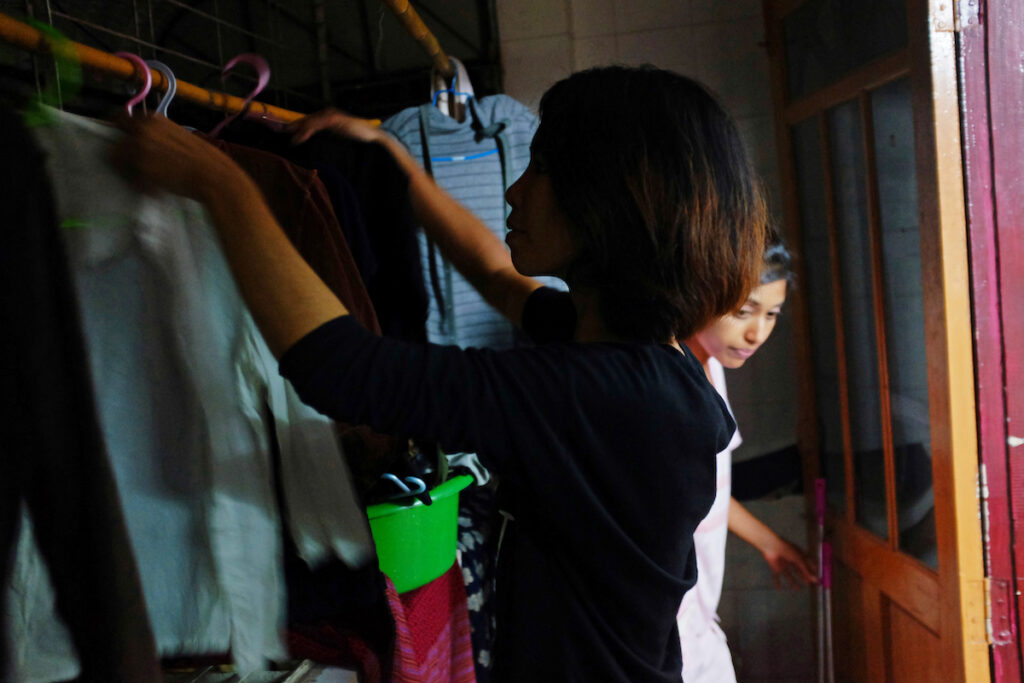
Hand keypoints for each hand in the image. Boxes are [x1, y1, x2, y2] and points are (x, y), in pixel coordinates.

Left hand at [109, 113, 245, 200]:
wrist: (213, 175)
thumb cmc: (202, 159)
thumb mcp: (177, 136)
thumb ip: (156, 136)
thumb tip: (139, 142)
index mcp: (152, 118)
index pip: (120, 119)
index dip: (121, 134)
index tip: (124, 145)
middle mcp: (141, 129)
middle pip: (115, 142)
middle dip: (122, 155)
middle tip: (134, 168)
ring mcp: (139, 147)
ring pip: (118, 162)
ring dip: (131, 172)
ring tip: (151, 181)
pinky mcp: (140, 168)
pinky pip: (130, 179)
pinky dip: (141, 186)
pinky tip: (157, 188)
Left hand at [287, 108, 384, 145]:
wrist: (372, 135)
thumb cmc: (357, 136)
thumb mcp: (339, 135)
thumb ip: (328, 135)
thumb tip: (317, 139)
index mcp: (329, 115)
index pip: (309, 119)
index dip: (297, 124)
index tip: (286, 130)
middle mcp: (328, 112)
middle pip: (306, 119)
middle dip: (292, 125)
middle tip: (279, 131)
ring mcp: (330, 115)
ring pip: (308, 122)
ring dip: (295, 130)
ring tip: (287, 138)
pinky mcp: (332, 120)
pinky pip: (314, 126)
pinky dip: (304, 133)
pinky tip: (297, 140)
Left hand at [760, 535, 816, 588]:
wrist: (772, 546)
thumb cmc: (787, 549)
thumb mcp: (799, 560)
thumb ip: (806, 570)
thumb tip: (814, 579)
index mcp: (797, 555)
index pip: (806, 564)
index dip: (811, 570)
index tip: (815, 577)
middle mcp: (790, 560)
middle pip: (798, 570)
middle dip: (803, 577)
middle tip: (808, 584)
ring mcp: (783, 565)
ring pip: (789, 575)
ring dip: (793, 582)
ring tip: (798, 589)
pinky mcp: (776, 568)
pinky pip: (776, 576)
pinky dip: (777, 582)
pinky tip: (778, 588)